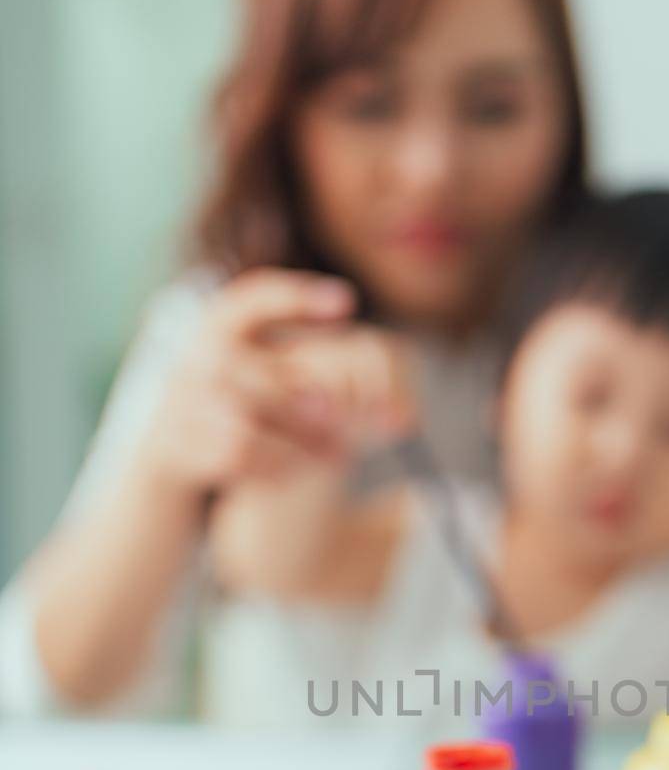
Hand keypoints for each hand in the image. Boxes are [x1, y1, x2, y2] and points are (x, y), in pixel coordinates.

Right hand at [141, 270, 412, 497]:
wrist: (166, 458)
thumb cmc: (236, 412)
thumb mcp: (262, 382)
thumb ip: (316, 381)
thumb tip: (400, 412)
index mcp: (216, 328)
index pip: (253, 297)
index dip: (297, 297)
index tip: (349, 303)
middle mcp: (191, 358)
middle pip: (250, 370)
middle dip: (303, 397)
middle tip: (346, 418)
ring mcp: (176, 404)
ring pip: (244, 423)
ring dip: (296, 442)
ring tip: (339, 455)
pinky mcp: (174, 446)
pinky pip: (230, 457)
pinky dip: (271, 466)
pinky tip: (297, 472)